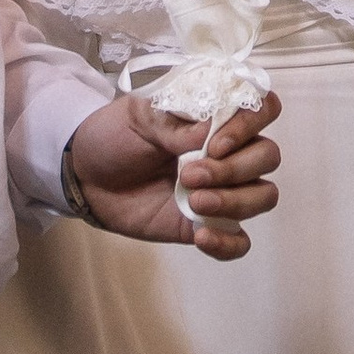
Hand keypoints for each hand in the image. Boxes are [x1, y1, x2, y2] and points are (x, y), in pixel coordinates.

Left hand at [66, 90, 280, 257]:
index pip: (263, 110)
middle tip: (189, 174)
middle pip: (268, 156)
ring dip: (236, 201)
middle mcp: (228, 152)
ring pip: (263, 196)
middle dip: (235, 169)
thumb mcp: (137, 116)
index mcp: (215, 117)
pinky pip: (240, 241)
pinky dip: (229, 243)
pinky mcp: (206, 224)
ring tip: (194, 201)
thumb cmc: (114, 136)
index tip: (215, 142)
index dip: (250, 125)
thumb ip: (174, 122)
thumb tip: (209, 130)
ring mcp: (221, 190)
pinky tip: (201, 236)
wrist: (85, 176)